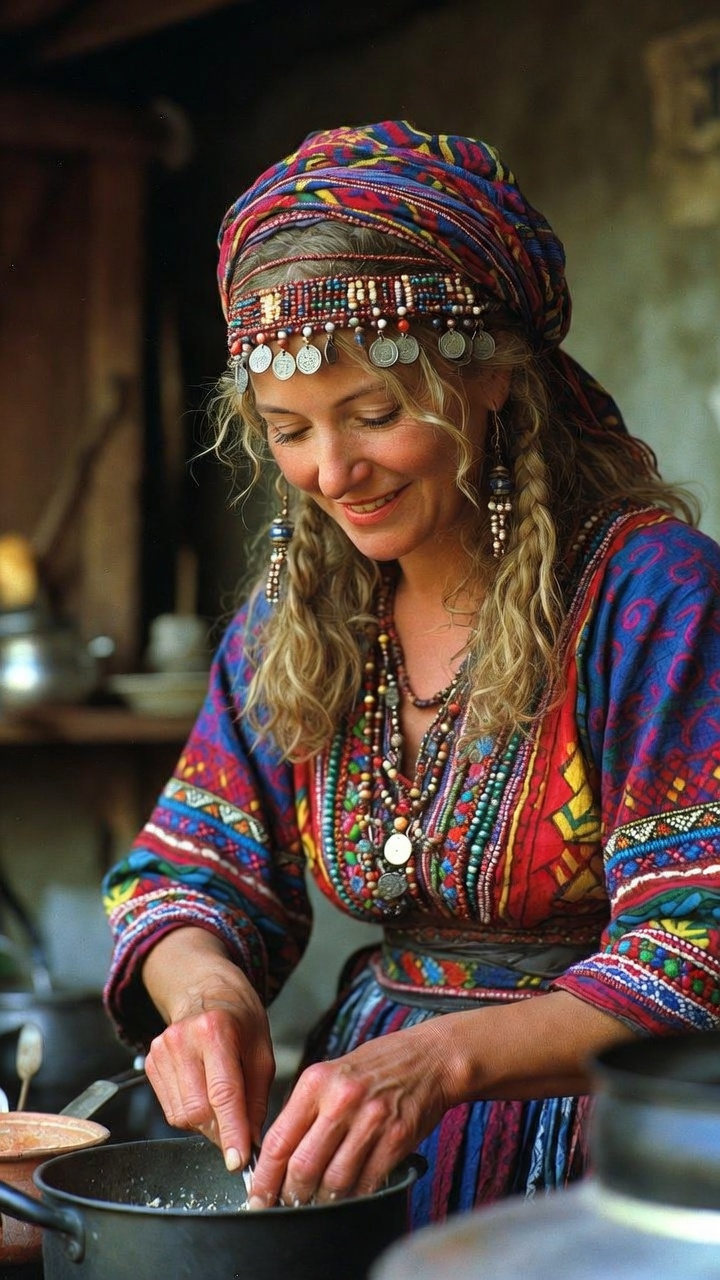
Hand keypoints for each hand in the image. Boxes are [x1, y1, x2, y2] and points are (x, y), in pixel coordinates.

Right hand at [142, 928, 274, 1171]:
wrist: (205, 989)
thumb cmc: (240, 1018)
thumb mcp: (263, 1050)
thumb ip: (258, 1096)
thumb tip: (252, 1140)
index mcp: (216, 1031)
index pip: (223, 1094)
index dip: (231, 1132)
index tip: (238, 1161)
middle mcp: (183, 1040)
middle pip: (198, 1111)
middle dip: (221, 1132)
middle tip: (239, 1134)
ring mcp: (161, 1051)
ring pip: (182, 1116)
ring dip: (206, 1125)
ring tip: (223, 1107)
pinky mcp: (150, 1063)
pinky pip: (171, 1109)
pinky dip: (191, 1114)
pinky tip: (204, 1094)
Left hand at [247, 1019, 450, 1207]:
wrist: (429, 1058)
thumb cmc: (377, 1067)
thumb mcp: (332, 1074)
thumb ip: (305, 1110)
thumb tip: (279, 1157)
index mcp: (317, 1081)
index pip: (279, 1140)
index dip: (264, 1177)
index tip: (257, 1196)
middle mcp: (341, 1099)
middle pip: (303, 1166)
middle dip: (291, 1195)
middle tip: (287, 1205)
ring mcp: (371, 1119)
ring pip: (334, 1180)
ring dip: (322, 1200)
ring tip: (318, 1201)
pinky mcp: (397, 1138)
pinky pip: (367, 1182)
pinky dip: (354, 1196)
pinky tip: (348, 1196)